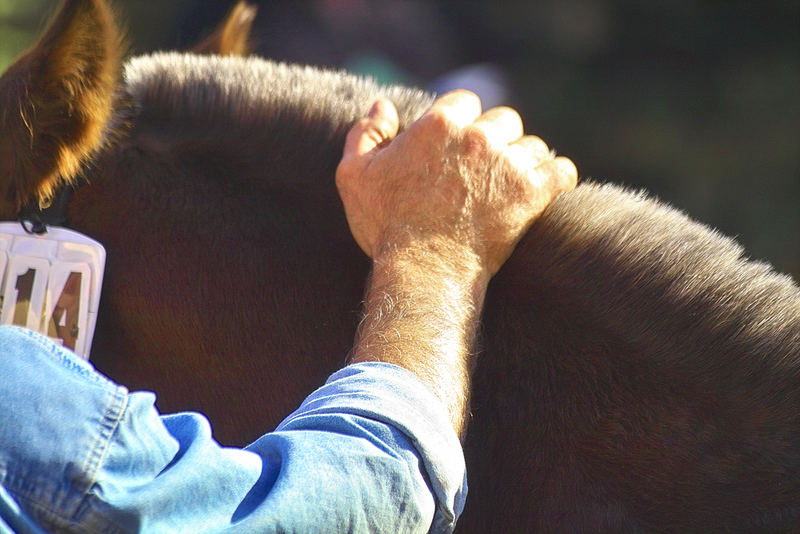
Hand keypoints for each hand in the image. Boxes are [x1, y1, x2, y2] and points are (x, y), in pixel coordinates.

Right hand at [336, 90, 576, 274]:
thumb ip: (366, 134)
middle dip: (495, 140)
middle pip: (503, 120)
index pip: (464, 102)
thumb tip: (382, 106)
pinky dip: (556, 178)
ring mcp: (508, 164)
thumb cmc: (387, 225)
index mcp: (438, 124)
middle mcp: (478, 136)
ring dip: (524, 161)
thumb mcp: (354, 176)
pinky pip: (562, 170)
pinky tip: (544, 190)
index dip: (461, 123)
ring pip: (533, 146)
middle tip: (483, 170)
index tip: (456, 148)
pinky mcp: (532, 193)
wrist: (424, 271)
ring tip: (509, 187)